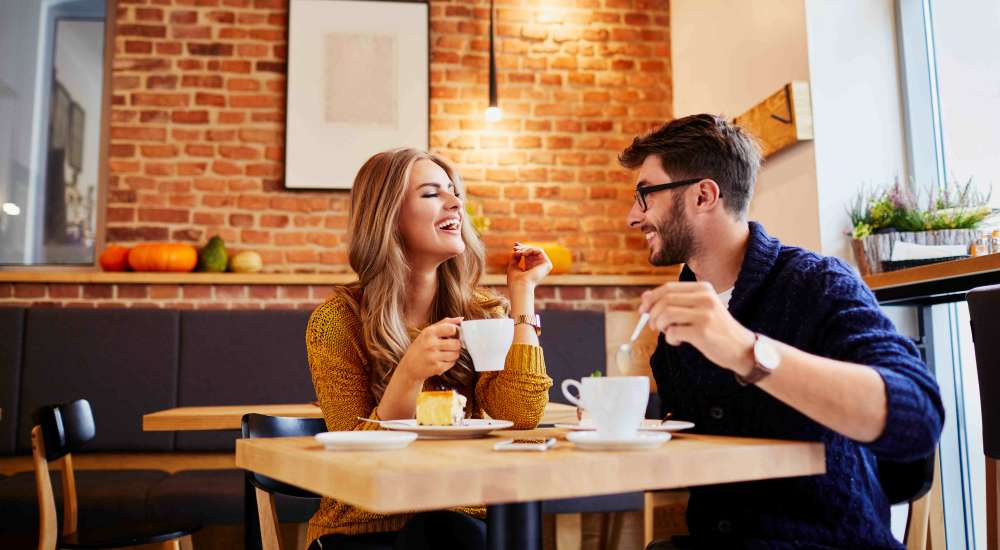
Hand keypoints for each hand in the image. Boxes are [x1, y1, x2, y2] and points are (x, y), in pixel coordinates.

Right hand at [397, 317, 463, 382]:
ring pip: (456, 354)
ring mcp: (433, 357)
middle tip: (450, 346)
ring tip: (445, 353)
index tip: (454, 334)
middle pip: (456, 343)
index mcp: (429, 332)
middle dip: (456, 345)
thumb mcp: (428, 331)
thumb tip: (461, 319)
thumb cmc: (420, 347)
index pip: (451, 329)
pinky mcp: (437, 368)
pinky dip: (450, 362)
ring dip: (453, 354)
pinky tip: (442, 361)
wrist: (409, 367)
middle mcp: (431, 344)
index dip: (456, 332)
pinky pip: (452, 363)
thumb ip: (445, 323)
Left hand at [507, 243, 552, 289]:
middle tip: (515, 247)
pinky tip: (523, 254)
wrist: (520, 285)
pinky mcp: (548, 265)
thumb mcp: (513, 265)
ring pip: (535, 250)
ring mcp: (544, 267)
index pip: (528, 256)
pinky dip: (530, 250)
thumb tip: (517, 247)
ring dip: (525, 249)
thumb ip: (516, 256)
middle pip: (532, 252)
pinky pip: (540, 251)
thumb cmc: (515, 279)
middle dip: (523, 248)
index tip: (515, 245)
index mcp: (530, 269)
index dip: (522, 249)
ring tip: (517, 252)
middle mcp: (538, 268)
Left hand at [639, 282, 755, 374]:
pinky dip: (669, 339)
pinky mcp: (702, 332)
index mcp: (703, 288)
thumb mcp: (698, 309)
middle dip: (652, 314)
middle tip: (653, 326)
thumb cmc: (716, 329)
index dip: (651, 298)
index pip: (668, 287)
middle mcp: (705, 298)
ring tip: (667, 333)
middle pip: (665, 300)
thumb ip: (675, 302)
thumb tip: (644, 297)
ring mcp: (704, 314)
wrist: (741, 348)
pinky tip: (678, 341)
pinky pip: (672, 332)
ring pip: (666, 314)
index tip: (642, 310)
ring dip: (659, 326)